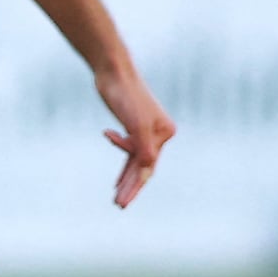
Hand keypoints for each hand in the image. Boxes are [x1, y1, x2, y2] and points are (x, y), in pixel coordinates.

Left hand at [96, 65, 175, 207]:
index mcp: (165, 133)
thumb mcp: (134, 123)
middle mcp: (160, 133)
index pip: (148, 165)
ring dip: (126, 179)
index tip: (122, 203)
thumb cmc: (124, 95)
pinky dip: (124, 165)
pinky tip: (117, 181)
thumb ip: (143, 146)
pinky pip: (131, 152)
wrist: (113, 71)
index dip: (135, 186)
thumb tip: (149, 168)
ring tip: (117, 198)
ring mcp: (147, 130)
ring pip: (137, 161)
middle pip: (144, 166)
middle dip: (131, 187)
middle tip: (119, 205)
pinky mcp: (134, 127)